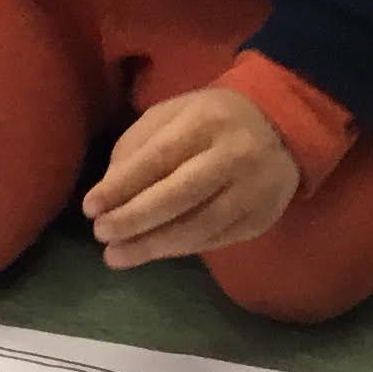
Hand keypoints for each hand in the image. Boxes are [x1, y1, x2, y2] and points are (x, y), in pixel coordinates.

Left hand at [84, 88, 302, 268]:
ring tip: (116, 256)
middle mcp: (233, 156)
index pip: (157, 158)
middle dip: (133, 220)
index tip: (90, 208)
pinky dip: (179, 249)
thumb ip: (137, 147)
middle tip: (101, 235)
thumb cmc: (211, 120)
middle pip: (178, 197)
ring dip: (152, 246)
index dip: (121, 186)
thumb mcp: (172, 115)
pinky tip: (153, 252)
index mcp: (205, 122)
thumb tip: (108, 194)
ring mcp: (253, 190)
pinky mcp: (262, 218)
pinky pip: (215, 240)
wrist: (282, 126)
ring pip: (198, 227)